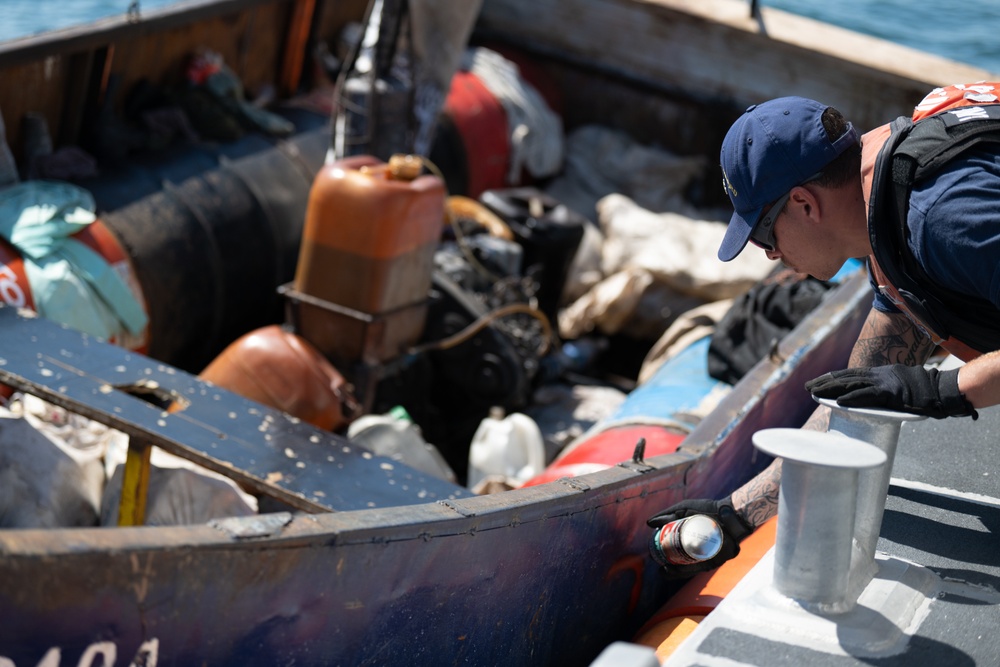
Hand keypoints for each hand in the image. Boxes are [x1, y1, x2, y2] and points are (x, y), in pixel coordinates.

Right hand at [646, 496, 752, 577]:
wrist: (727, 513)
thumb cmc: (707, 509)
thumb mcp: (684, 509)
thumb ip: (667, 514)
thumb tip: (649, 524)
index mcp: (690, 541)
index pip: (675, 551)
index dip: (663, 555)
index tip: (654, 554)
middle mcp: (698, 551)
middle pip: (680, 562)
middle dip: (668, 568)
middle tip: (659, 564)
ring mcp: (706, 557)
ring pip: (688, 569)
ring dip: (675, 573)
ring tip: (664, 570)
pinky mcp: (715, 562)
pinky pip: (699, 569)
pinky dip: (687, 572)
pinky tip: (676, 570)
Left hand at [805, 365, 976, 419]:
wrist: (943, 390)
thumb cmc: (925, 392)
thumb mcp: (900, 387)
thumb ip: (884, 391)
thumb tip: (873, 399)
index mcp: (880, 373)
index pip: (850, 373)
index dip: (832, 377)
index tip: (816, 381)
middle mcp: (879, 375)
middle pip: (846, 377)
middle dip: (824, 382)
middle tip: (806, 387)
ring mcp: (885, 383)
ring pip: (851, 384)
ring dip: (830, 389)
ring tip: (814, 394)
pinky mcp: (891, 393)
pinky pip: (867, 396)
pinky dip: (851, 398)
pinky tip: (837, 401)